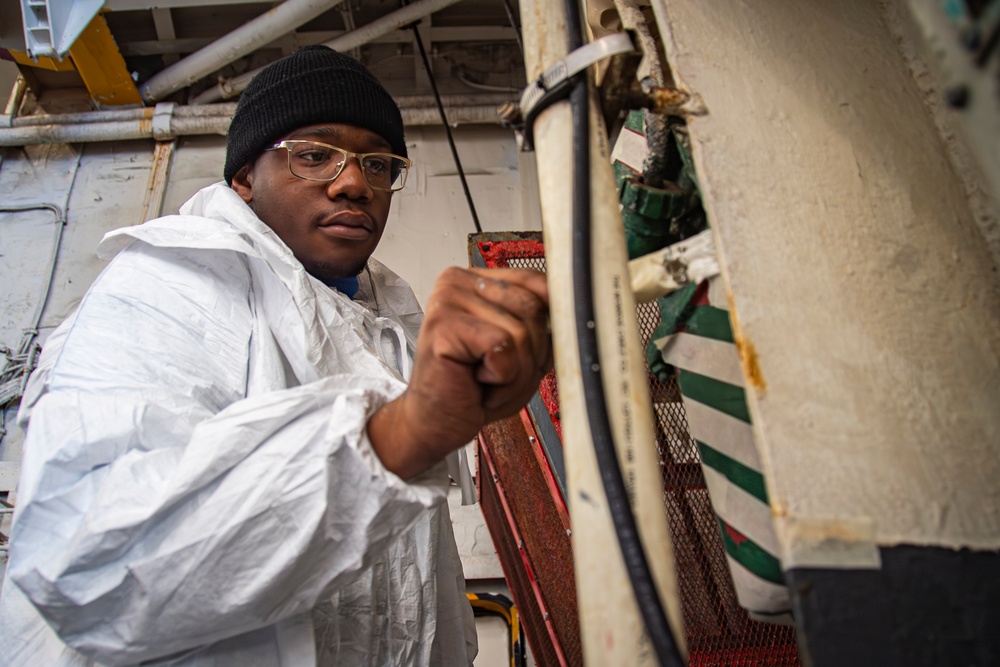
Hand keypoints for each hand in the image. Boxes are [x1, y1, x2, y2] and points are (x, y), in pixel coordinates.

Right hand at [368, 267, 551, 478]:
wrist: (436, 423)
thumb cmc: (475, 389)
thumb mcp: (519, 348)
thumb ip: (539, 320)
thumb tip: (568, 304)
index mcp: (476, 279)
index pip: (537, 282)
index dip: (545, 326)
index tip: (524, 353)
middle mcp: (458, 282)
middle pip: (533, 308)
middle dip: (530, 355)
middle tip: (500, 374)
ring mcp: (446, 300)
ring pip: (520, 332)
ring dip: (514, 373)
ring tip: (486, 381)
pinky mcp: (443, 326)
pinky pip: (502, 347)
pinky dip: (501, 378)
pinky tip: (477, 382)